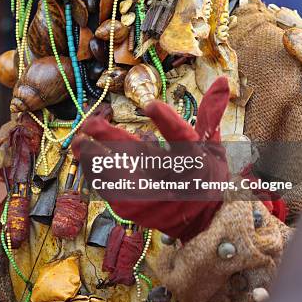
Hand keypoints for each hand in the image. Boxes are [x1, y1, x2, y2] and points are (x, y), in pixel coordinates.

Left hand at [72, 77, 230, 242]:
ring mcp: (153, 198)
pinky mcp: (137, 210)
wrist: (204, 222)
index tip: (150, 104)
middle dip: (113, 141)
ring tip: (77, 142)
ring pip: (119, 178)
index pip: (182, 140)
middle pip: (141, 159)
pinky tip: (84, 159)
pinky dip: (97, 175)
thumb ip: (211, 113)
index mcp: (196, 162)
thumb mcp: (213, 145)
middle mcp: (173, 182)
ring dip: (96, 160)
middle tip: (91, 123)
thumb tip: (224, 80)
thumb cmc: (208, 176)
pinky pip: (112, 193)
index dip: (167, 123)